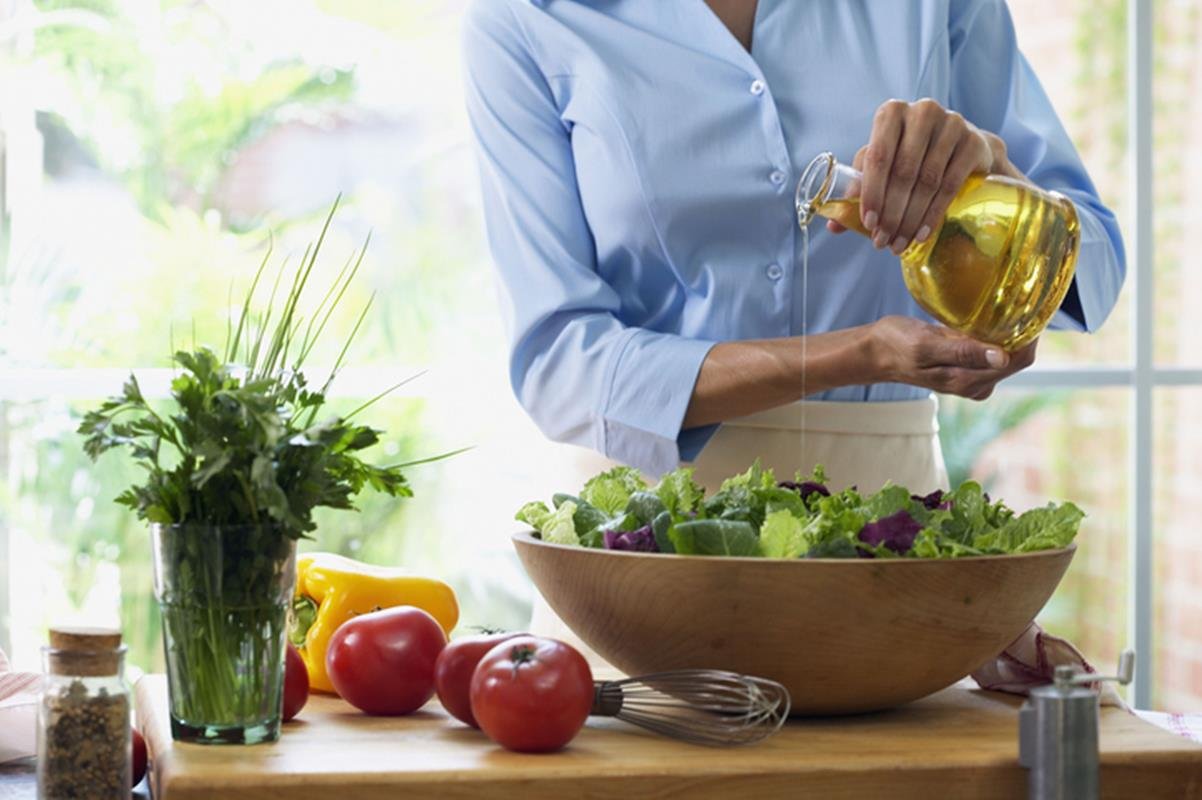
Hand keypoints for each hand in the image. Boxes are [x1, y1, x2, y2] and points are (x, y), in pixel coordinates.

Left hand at [830, 98, 1005, 253]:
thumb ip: (860, 187)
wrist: (964, 146)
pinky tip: (922, 234)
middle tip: (882, 241)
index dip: (871, 193)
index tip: (868, 224)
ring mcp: (951, 124)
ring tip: (899, 243)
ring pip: (926, 181)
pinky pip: (950, 185)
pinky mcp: (973, 142)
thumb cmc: (913, 154)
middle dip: (891, 213)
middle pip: (902, 172)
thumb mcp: (884, 163)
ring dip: (910, 218)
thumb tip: (834, 225)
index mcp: (891, 113)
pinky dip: (933, 214)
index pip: (877, 157)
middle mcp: (922, 112)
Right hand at [869, 316, 1035, 399]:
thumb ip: (963, 352)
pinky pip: (993, 348)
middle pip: (1018, 357)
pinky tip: (989, 315)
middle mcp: (976, 382)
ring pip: (1007, 352)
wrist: (875, 351)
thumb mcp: (926, 345)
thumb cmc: (896, 345)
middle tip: (1018, 298)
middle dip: (1022, 331)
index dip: (1029, 335)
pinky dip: (996, 332)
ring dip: (1010, 330)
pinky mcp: (967, 365)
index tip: (1029, 306)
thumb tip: (1001, 357)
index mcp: (969, 380)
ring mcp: (973, 375)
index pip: (1018, 360)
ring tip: (1005, 303)